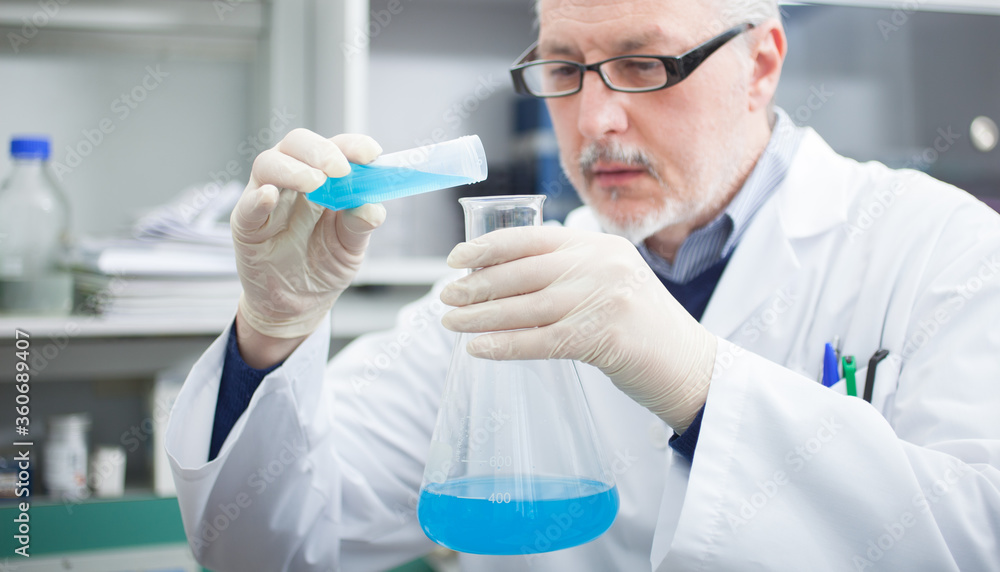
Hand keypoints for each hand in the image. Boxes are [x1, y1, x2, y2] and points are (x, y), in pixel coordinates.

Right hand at [232, 129, 384, 346]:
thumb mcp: (350, 247)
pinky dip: (258, 199)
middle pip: (297, 144)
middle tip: (340, 169)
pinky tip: (270, 197)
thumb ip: (360, 226)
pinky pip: (247, 207)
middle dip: (320, 151)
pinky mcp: (246, 226)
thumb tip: (372, 208)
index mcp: (323, 178)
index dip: (351, 145)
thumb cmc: (323, 265)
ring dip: (293, 169)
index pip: (334, 148)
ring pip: (268, 164)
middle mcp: (292, 180)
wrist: (298, 304)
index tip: (370, 153)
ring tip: (315, 182)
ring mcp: (266, 200)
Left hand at [439, 226, 717, 431]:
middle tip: (446, 297)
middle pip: (522, 272)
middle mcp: (601, 265)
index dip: (487, 247)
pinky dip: (503, 345)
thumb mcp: (610, 280)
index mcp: (599, 245)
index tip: (455, 259)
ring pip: (525, 307)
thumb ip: (569, 270)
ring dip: (480, 317)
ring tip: (451, 323)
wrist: (688, 364)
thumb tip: (499, 273)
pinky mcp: (603, 338)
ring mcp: (604, 300)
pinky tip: (477, 348)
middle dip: (476, 285)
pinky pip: (539, 341)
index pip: (532, 238)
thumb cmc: (640, 325)